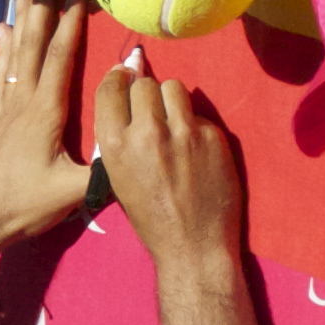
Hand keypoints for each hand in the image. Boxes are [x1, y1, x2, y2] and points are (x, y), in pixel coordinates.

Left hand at [0, 0, 92, 257]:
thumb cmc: (25, 206)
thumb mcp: (70, 191)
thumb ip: (102, 170)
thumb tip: (135, 145)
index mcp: (45, 112)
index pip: (61, 58)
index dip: (71, 24)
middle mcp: (24, 101)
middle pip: (35, 42)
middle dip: (43, 3)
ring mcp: (8, 108)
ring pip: (16, 52)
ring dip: (22, 16)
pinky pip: (2, 73)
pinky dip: (5, 49)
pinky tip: (4, 31)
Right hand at [93, 57, 242, 270]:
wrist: (192, 245)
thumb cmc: (151, 218)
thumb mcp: (118, 178)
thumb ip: (120, 137)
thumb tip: (126, 95)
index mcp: (115, 145)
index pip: (111, 88)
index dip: (118, 80)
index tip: (125, 78)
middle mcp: (147, 133)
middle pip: (145, 84)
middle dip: (147, 95)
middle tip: (154, 115)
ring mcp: (183, 133)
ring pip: (174, 88)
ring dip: (172, 101)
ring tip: (175, 124)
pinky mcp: (212, 136)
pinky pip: (199, 114)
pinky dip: (196, 126)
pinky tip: (196, 150)